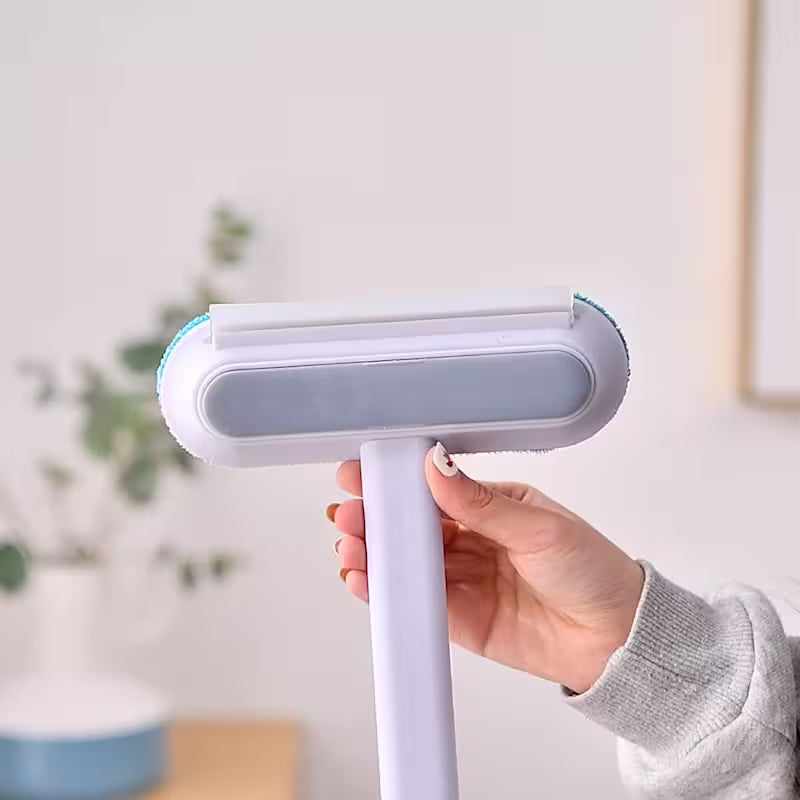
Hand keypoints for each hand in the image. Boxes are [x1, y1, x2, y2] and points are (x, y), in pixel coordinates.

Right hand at [328, 443, 643, 693]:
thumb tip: (435, 464)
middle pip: (412, 525)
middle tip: (348, 515)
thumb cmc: (591, 570)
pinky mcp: (460, 617)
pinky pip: (416, 600)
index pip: (433, 488)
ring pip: (407, 561)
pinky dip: (386, 590)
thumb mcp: (538, 526)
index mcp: (491, 506)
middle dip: (375, 518)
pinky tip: (365, 580)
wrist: (616, 638)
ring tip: (349, 548)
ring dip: (374, 553)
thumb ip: (480, 502)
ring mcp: (464, 578)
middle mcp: (473, 539)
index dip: (395, 481)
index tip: (361, 474)